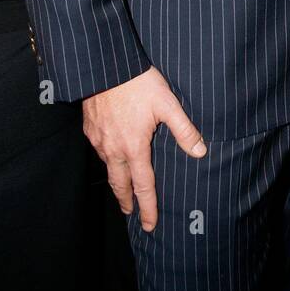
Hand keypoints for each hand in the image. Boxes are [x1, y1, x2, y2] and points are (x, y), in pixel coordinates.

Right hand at [83, 66, 206, 230]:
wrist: (105, 65)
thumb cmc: (139, 83)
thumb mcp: (168, 104)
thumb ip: (184, 130)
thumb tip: (200, 152)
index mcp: (134, 147)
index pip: (143, 186)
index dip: (148, 207)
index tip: (150, 225)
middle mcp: (113, 149)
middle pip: (119, 184)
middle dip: (126, 201)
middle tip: (130, 212)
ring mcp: (98, 139)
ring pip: (107, 167)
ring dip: (116, 181)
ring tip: (122, 187)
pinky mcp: (89, 127)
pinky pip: (98, 150)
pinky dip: (106, 159)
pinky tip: (110, 155)